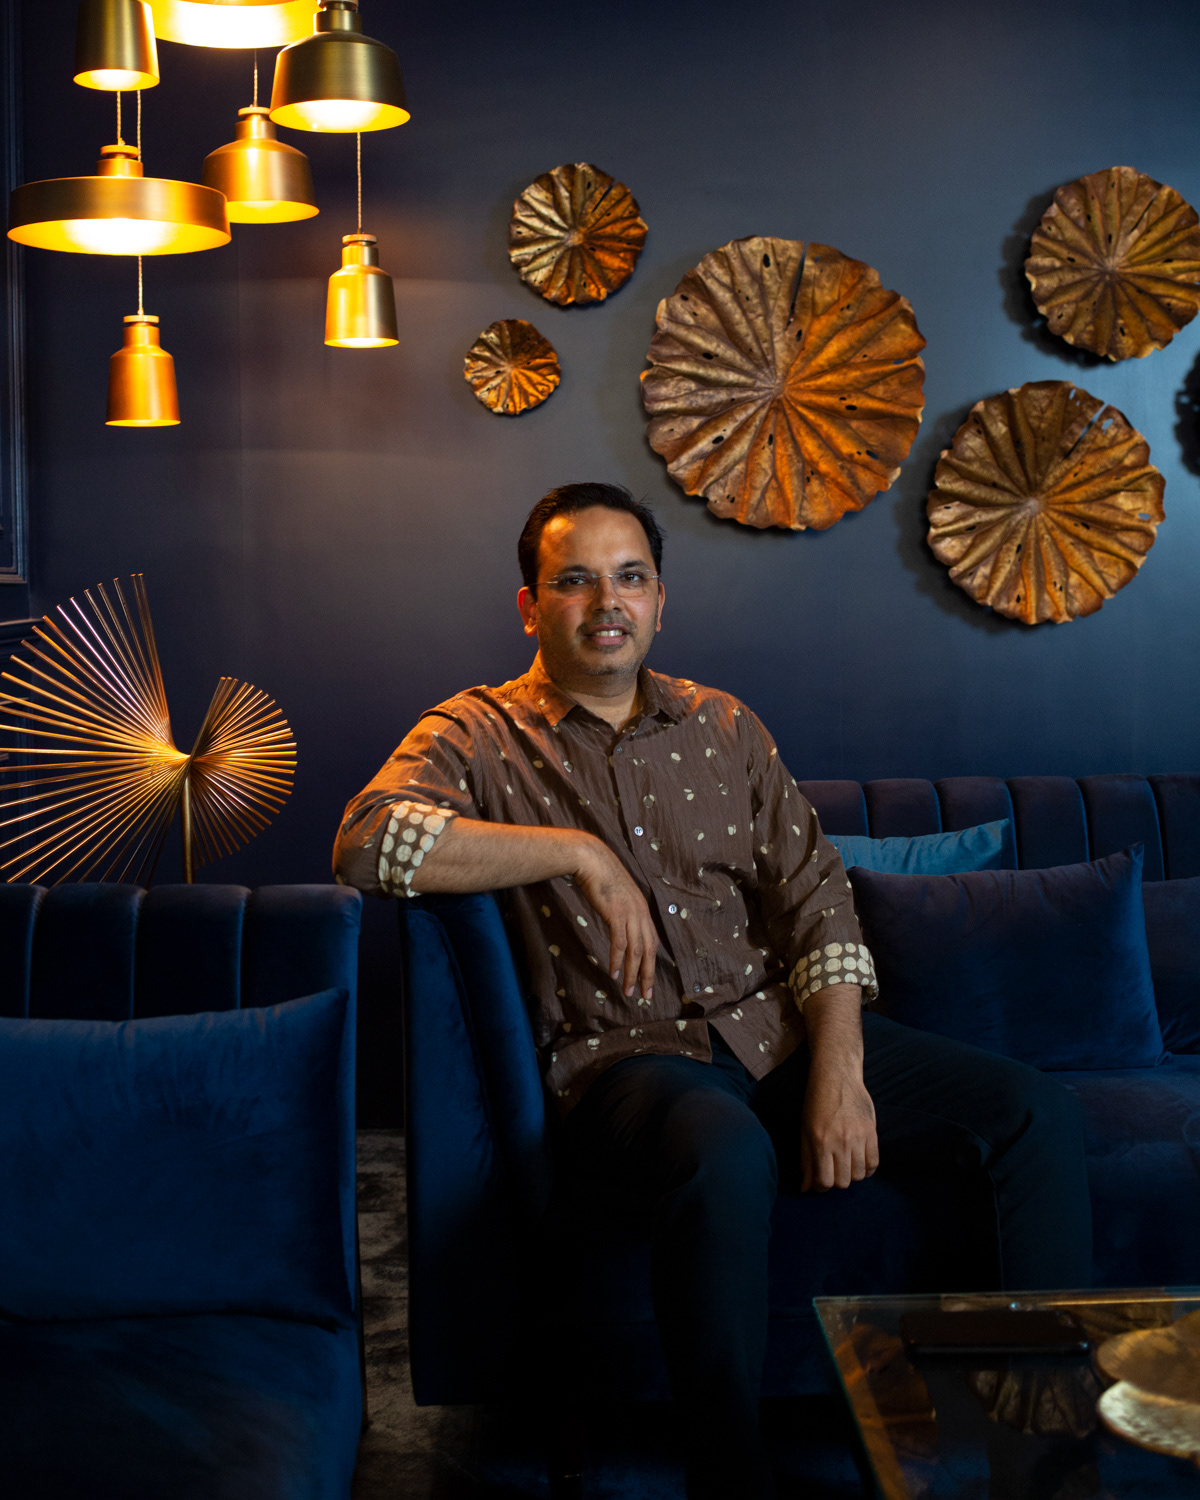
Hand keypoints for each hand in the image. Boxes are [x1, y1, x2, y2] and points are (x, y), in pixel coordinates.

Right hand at [572, 836, 657, 1000]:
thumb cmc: (601, 877)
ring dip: (632, 973)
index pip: (652, 943)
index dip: (651, 964)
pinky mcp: (617, 914)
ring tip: (628, 990)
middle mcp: (641, 913)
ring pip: (636, 951)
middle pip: (649, 951)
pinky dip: (617, 960)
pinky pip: (620, 943)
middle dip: (647, 975)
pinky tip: (613, 973)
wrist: (592, 859)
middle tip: (645, 995)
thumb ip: (622, 912)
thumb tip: (619, 927)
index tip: (648, 981)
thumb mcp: (618, 896)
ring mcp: (630, 913)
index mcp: (643, 910)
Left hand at [800, 1051, 878, 1192]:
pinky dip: (867, 1169)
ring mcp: (858, 1137)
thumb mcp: (804, 1130)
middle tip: (832, 1170)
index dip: (821, 1186)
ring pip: (859, 1175)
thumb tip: (805, 1188)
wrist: (837, 1077)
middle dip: (836, 1181)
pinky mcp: (872, 1132)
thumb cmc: (816, 1103)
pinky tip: (859, 1162)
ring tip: (845, 1164)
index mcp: (820, 1142)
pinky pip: (874, 1163)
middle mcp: (841, 1142)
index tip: (820, 1180)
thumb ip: (806, 1161)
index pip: (825, 1181)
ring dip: (851, 1175)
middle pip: (843, 1182)